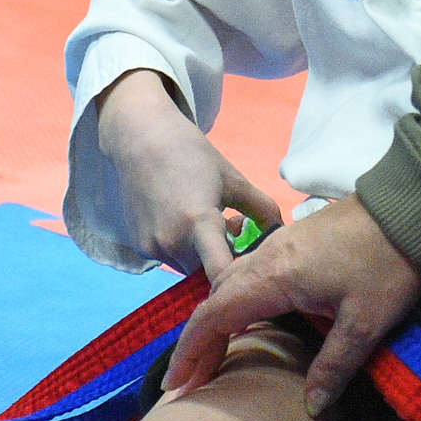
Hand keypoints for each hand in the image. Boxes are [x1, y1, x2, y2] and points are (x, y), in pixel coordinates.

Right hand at [95, 70, 284, 279]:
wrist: (141, 141)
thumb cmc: (192, 156)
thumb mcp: (233, 179)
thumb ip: (261, 208)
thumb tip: (281, 231)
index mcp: (199, 223)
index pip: (220, 274)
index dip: (238, 279)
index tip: (250, 270)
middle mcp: (172, 242)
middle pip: (207, 273)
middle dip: (222, 259)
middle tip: (229, 228)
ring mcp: (152, 247)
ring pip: (188, 268)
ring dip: (200, 256)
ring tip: (203, 222)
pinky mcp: (139, 247)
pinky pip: (169, 259)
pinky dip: (180, 249)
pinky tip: (181, 219)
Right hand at [163, 194, 420, 416]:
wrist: (411, 205)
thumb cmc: (388, 263)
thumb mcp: (366, 322)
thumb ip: (334, 366)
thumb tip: (311, 408)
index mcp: (274, 277)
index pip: (215, 315)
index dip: (191, 352)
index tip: (177, 385)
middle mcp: (266, 257)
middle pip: (214, 299)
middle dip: (197, 341)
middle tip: (191, 382)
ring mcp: (279, 245)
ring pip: (230, 283)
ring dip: (215, 320)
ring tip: (213, 357)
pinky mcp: (294, 241)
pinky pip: (247, 274)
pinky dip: (234, 302)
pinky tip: (247, 323)